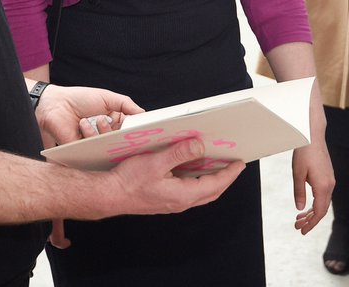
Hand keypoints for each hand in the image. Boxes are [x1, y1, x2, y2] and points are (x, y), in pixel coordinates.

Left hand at [36, 85, 143, 146]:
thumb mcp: (107, 97)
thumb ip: (126, 104)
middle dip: (123, 132)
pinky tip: (83, 124)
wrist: (55, 106)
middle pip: (123, 140)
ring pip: (110, 145)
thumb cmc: (80, 99)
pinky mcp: (84, 152)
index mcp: (114, 122)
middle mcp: (107, 135)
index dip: (137, 130)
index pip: (130, 130)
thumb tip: (144, 114)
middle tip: (122, 124)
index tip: (145, 129)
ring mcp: (96, 144)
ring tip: (97, 119)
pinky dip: (90, 135)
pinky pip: (95, 150)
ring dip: (104, 130)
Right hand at [107, 137, 245, 215]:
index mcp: (182, 195)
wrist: (108, 195)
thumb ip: (179, 153)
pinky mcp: (164, 199)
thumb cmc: (129, 181)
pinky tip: (193, 167)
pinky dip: (198, 180)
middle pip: (211, 192)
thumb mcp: (156, 162)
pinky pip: (189, 190)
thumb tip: (199, 146)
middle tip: (234, 164)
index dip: (229, 174)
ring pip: (200, 192)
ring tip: (218, 163)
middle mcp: (180, 202)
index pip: (215, 185)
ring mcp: (172, 202)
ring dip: (212, 179)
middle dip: (225, 178)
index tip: (240, 163)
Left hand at [291, 139, 333, 234]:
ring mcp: (330, 180)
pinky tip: (306, 204)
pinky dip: (315, 202)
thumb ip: (299, 192)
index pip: (319, 212)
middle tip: (297, 225)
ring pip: (323, 202)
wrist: (312, 136)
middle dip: (310, 220)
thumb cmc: (304, 153)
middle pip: (322, 209)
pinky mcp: (328, 176)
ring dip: (312, 211)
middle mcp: (330, 185)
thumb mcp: (297, 174)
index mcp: (323, 186)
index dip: (311, 223)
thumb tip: (300, 208)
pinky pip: (323, 195)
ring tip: (299, 217)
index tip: (302, 231)